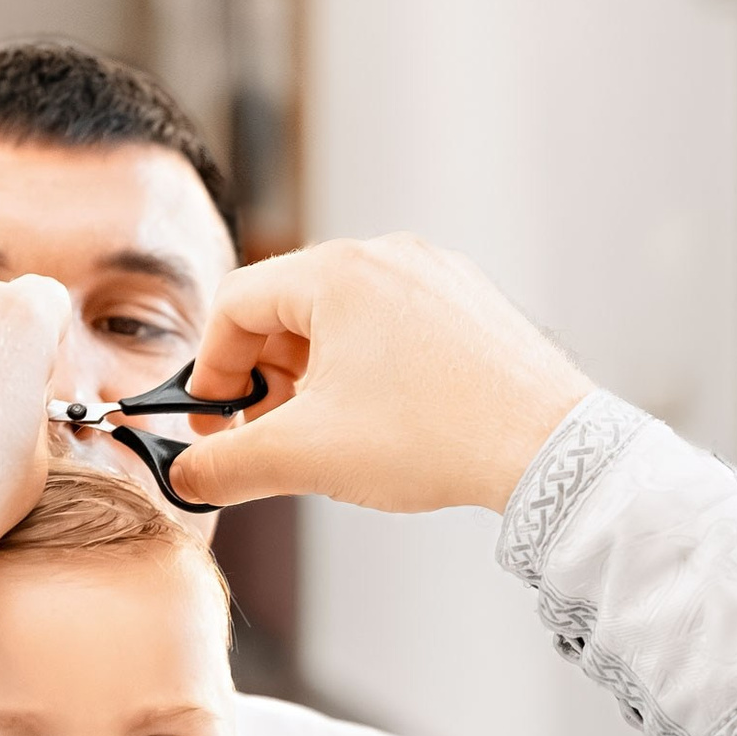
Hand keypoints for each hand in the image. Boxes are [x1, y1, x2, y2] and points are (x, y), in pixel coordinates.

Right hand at [170, 234, 591, 513]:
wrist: (548, 450)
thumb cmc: (432, 437)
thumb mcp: (305, 456)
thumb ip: (226, 466)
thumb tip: (188, 478)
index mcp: (336, 272)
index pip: (235, 305)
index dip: (210, 369)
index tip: (212, 420)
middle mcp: (386, 256)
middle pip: (288, 308)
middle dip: (263, 378)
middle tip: (264, 434)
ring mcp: (435, 275)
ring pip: (342, 319)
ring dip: (313, 376)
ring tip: (324, 435)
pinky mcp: (470, 304)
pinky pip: (393, 326)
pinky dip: (367, 369)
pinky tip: (381, 422)